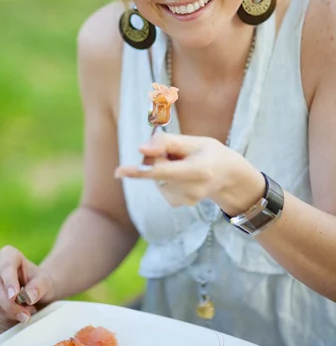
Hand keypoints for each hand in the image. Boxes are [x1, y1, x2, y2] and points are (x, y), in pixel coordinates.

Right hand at [0, 246, 54, 322]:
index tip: (14, 296)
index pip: (6, 266)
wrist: (35, 289)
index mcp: (8, 254)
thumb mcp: (45, 281)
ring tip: (26, 311)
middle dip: (10, 304)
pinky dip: (4, 315)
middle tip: (25, 315)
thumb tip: (28, 297)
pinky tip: (17, 313)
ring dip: (9, 311)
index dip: (9, 281)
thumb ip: (39, 287)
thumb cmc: (39, 281)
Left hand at [115, 132, 264, 213]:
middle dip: (159, 157)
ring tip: (185, 165)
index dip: (139, 170)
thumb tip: (141, 149)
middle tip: (179, 153)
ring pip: (156, 177)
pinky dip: (165, 177)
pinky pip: (159, 184)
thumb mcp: (194, 141)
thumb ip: (167, 142)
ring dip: (163, 167)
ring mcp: (184, 200)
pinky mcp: (177, 204)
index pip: (162, 171)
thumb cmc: (209, 153)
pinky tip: (182, 176)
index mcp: (199, 170)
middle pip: (156, 170)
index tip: (118, 172)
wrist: (227, 178)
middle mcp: (191, 189)